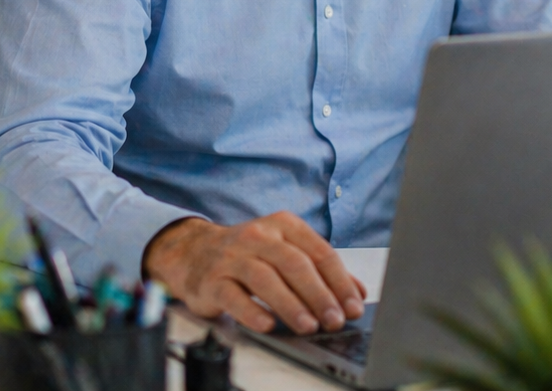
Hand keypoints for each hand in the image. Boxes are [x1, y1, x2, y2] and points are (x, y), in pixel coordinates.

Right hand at [143, 212, 365, 334]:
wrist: (194, 252)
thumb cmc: (249, 255)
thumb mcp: (285, 252)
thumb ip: (321, 270)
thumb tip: (358, 292)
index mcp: (282, 225)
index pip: (318, 250)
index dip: (339, 280)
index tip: (353, 307)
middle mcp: (257, 236)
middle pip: (293, 263)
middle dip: (318, 294)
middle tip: (334, 320)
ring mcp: (233, 256)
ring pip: (265, 278)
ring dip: (290, 304)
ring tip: (308, 326)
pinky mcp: (212, 279)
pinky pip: (233, 295)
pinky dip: (251, 310)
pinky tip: (267, 324)